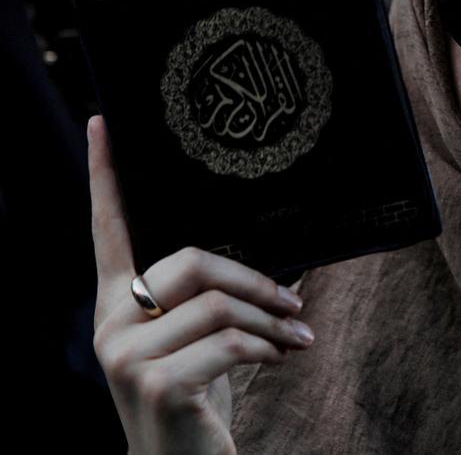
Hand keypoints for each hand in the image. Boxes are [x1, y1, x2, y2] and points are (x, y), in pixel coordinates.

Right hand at [88, 116, 313, 453]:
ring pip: (217, 304)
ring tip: (296, 338)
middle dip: (254, 280)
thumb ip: (217, 297)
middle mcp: (110, 324)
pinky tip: (281, 359)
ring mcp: (126, 356)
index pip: (107, 229)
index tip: (103, 123)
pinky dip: (267, 348)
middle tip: (294, 302)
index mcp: (117, 303)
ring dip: (271, 320)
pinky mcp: (157, 385)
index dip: (104, 176)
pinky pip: (229, 343)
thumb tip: (285, 260)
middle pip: (191, 261)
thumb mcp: (202, 341)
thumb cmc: (197, 397)